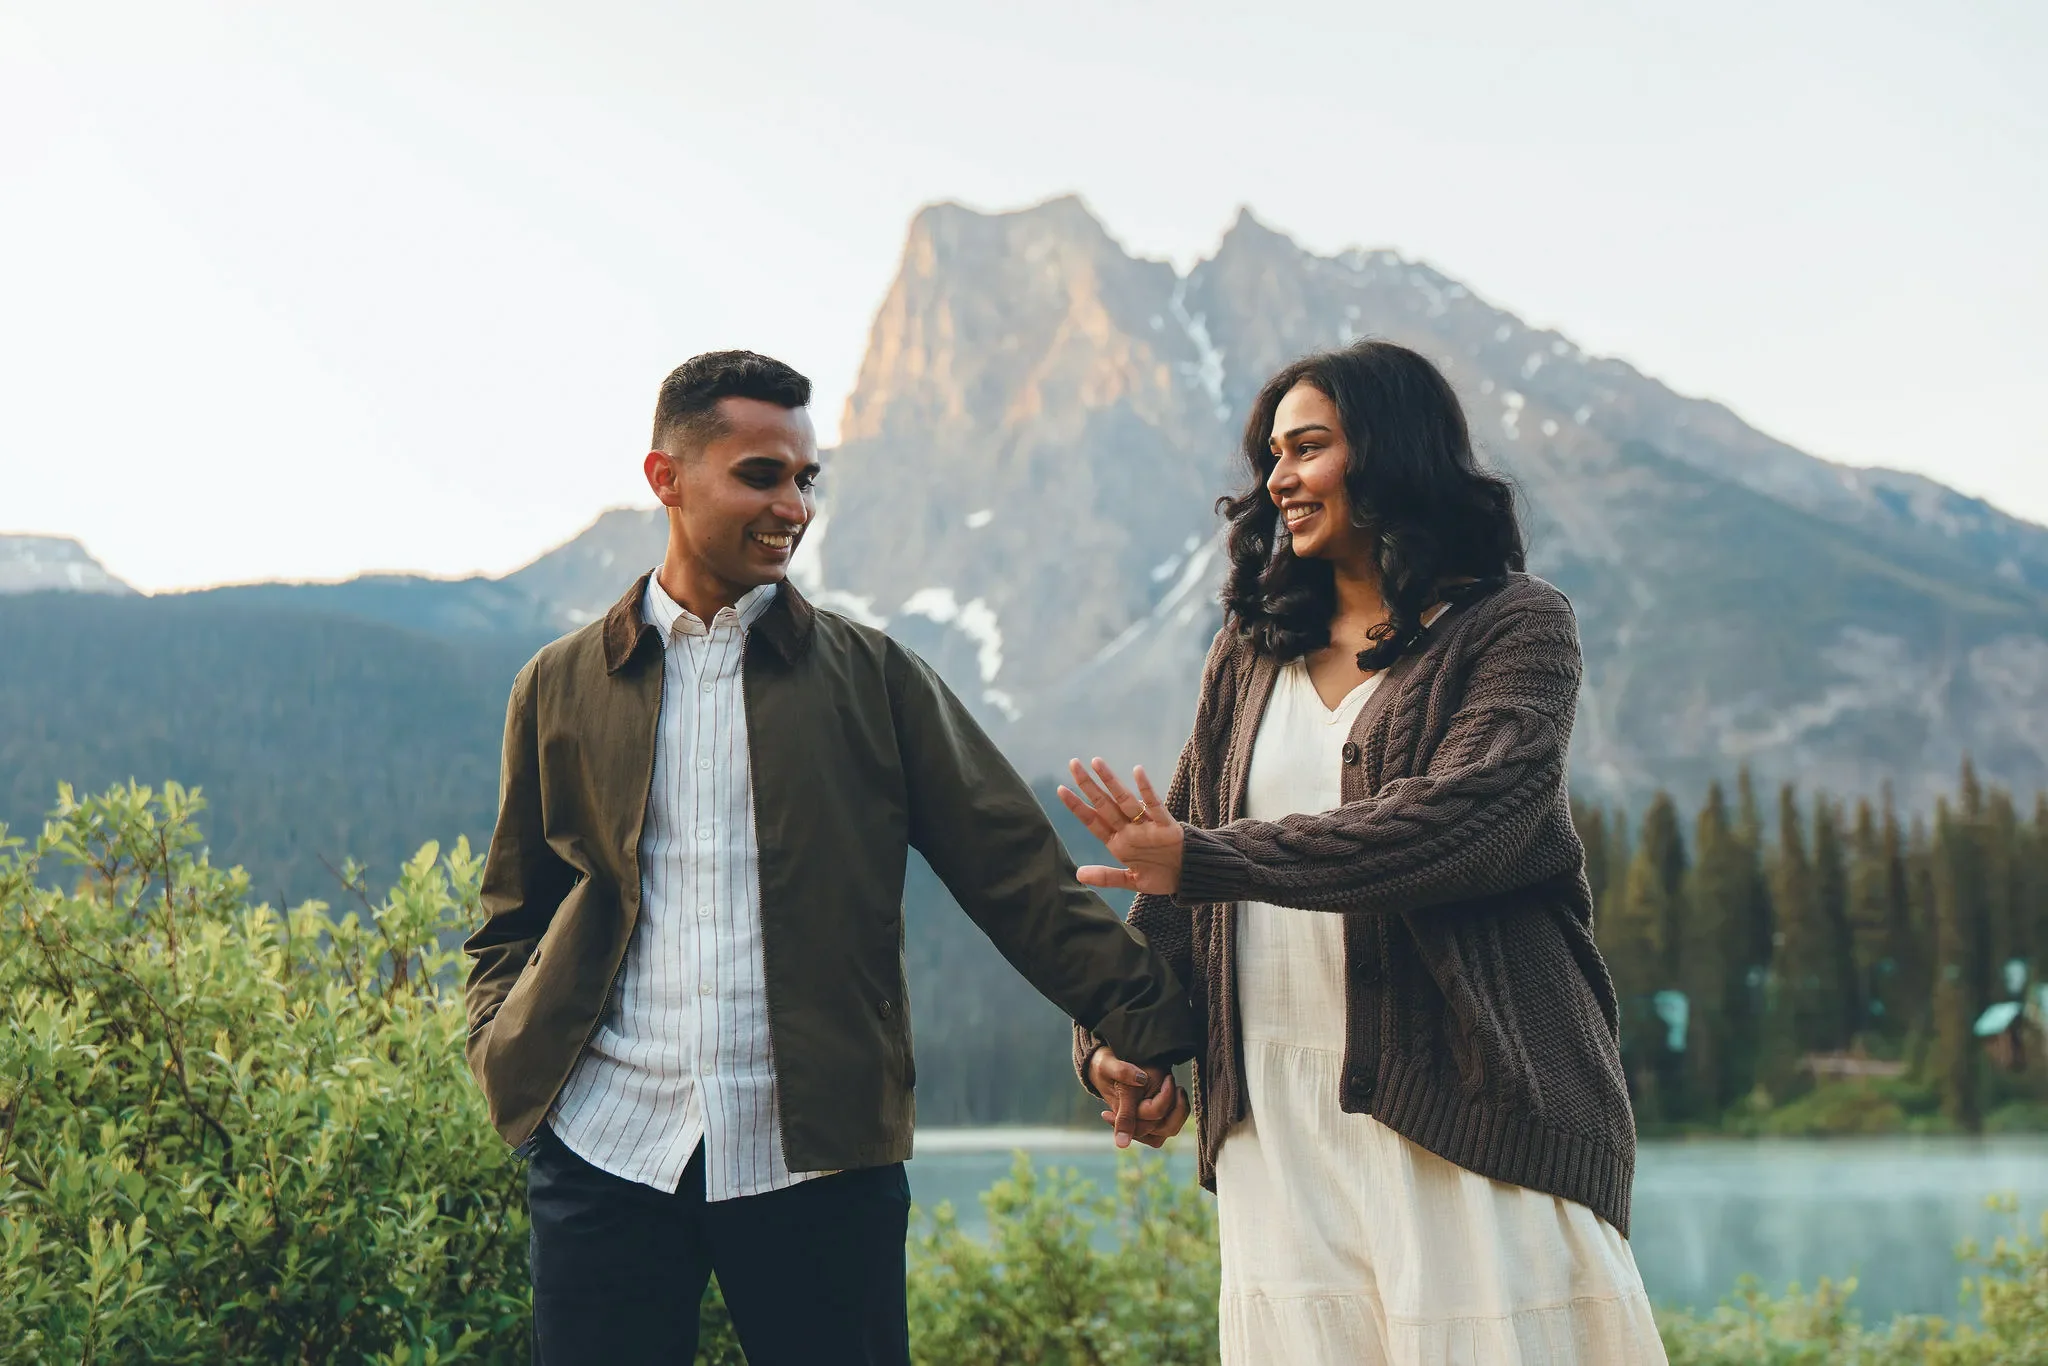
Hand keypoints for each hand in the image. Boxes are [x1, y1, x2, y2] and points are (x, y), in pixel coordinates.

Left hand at [1058, 758, 1183, 896]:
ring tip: (1097, 762)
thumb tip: (1078, 875)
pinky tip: (1138, 772)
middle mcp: (1129, 829)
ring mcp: (1146, 825)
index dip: (1077, 806)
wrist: (1190, 876)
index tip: (1061, 790)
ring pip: (1124, 800)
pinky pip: (1154, 804)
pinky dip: (1146, 789)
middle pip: (1104, 804)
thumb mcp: (1131, 880)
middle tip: (1073, 764)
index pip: (1093, 821)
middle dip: (1088, 785)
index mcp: (1118, 842)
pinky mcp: (1165, 824)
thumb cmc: (1160, 875)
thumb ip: (1106, 877)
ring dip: (1111, 781)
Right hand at [1088, 1043, 1189, 1148]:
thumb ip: (1122, 1072)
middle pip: (1164, 1128)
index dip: (1166, 1096)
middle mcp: (1133, 1123)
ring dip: (1179, 1111)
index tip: (1168, 1077)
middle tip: (1173, 1082)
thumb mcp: (1110, 1066)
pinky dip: (1178, 1112)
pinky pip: (1170, 1126)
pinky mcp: (1151, 1122)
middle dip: (1174, 1104)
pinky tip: (1175, 1093)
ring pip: (1169, 1130)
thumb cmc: (1106, 1067)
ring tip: (1178, 1090)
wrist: (1105, 1069)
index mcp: (1122, 1112)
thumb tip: (1141, 1080)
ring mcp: (1143, 1124)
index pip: (1153, 1113)